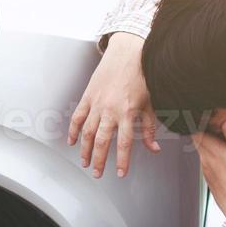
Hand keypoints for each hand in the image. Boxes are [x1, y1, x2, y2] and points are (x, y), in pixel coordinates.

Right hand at [68, 32, 160, 177]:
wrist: (127, 53)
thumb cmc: (141, 76)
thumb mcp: (150, 104)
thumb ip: (150, 128)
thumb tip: (154, 149)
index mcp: (127, 112)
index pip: (124, 143)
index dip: (121, 161)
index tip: (120, 173)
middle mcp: (110, 109)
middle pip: (101, 141)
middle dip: (99, 160)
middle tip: (97, 173)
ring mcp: (97, 103)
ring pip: (87, 131)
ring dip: (84, 149)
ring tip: (84, 162)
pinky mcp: (88, 96)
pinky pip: (77, 116)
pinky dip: (73, 130)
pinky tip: (72, 141)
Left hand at [195, 121, 225, 212]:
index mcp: (214, 151)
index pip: (197, 130)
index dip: (198, 120)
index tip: (203, 113)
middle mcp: (206, 159)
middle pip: (197, 138)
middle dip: (203, 129)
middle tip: (213, 122)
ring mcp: (206, 169)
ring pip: (201, 150)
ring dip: (208, 142)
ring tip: (221, 138)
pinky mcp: (209, 177)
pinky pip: (206, 161)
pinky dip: (211, 155)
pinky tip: (224, 157)